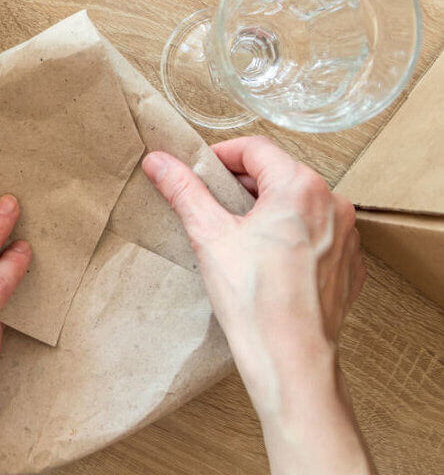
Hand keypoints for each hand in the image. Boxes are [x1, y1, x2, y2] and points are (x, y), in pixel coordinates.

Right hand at [143, 136, 373, 474]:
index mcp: (300, 186)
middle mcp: (332, 204)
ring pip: (299, 206)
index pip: (255, 149)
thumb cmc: (253, 298)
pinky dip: (291, 238)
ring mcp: (346, 236)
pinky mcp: (349, 266)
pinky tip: (266, 263)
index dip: (220, 156)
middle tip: (211, 207)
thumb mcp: (209, 236)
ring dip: (267, 211)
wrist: (290, 358)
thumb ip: (183, 191)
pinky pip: (316, 236)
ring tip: (237, 237)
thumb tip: (158, 161)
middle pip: (279, 175)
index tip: (198, 172)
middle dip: (242, 185)